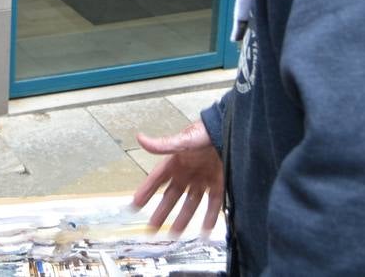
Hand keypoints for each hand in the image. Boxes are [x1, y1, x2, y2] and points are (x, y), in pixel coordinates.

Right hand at [131, 120, 223, 234]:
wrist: (230, 129)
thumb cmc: (205, 132)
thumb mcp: (183, 141)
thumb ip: (163, 145)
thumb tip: (140, 138)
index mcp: (175, 162)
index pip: (156, 180)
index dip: (145, 192)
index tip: (134, 205)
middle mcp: (187, 173)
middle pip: (171, 196)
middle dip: (161, 211)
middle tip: (152, 227)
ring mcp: (203, 179)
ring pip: (190, 203)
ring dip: (183, 218)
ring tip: (174, 234)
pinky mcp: (219, 183)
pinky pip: (213, 204)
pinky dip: (209, 217)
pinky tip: (205, 230)